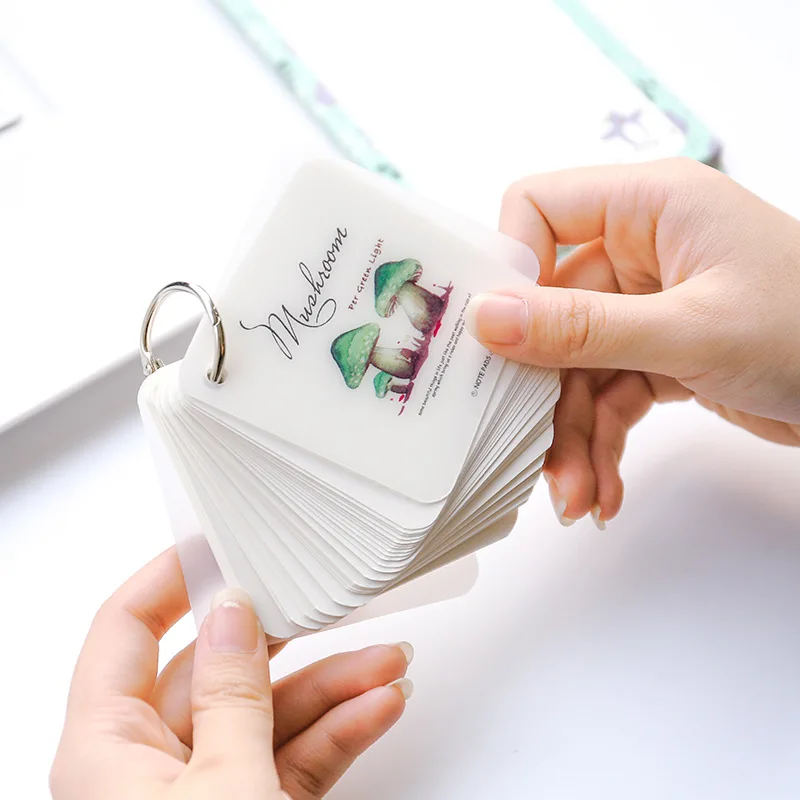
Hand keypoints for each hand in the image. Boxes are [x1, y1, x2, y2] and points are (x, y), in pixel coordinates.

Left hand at [51, 548, 412, 798]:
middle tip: (323, 597)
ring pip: (267, 714)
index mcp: (106, 747)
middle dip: (284, 638)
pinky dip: (338, 733)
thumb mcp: (220, 784)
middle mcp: (148, 765)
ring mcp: (204, 791)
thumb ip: (229, 691)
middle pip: (217, 670)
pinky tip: (378, 706)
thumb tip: (233, 610)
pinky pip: (293, 759)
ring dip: (330, 687)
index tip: (218, 540)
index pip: (124, 631)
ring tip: (385, 661)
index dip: (169, 579)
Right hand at [466, 158, 799, 525]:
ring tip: (576, 498)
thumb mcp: (690, 331)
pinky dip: (601, 444)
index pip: (539, 208)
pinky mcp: (657, 353)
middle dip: (544, 390)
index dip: (508, 267)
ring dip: (572, 436)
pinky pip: (606, 395)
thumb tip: (486, 318)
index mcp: (649, 206)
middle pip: (549, 311)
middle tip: (531, 450)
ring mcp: (646, 305)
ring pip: (574, 367)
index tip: (494, 337)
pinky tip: (601, 493)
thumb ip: (582, 327)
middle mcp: (639, 248)